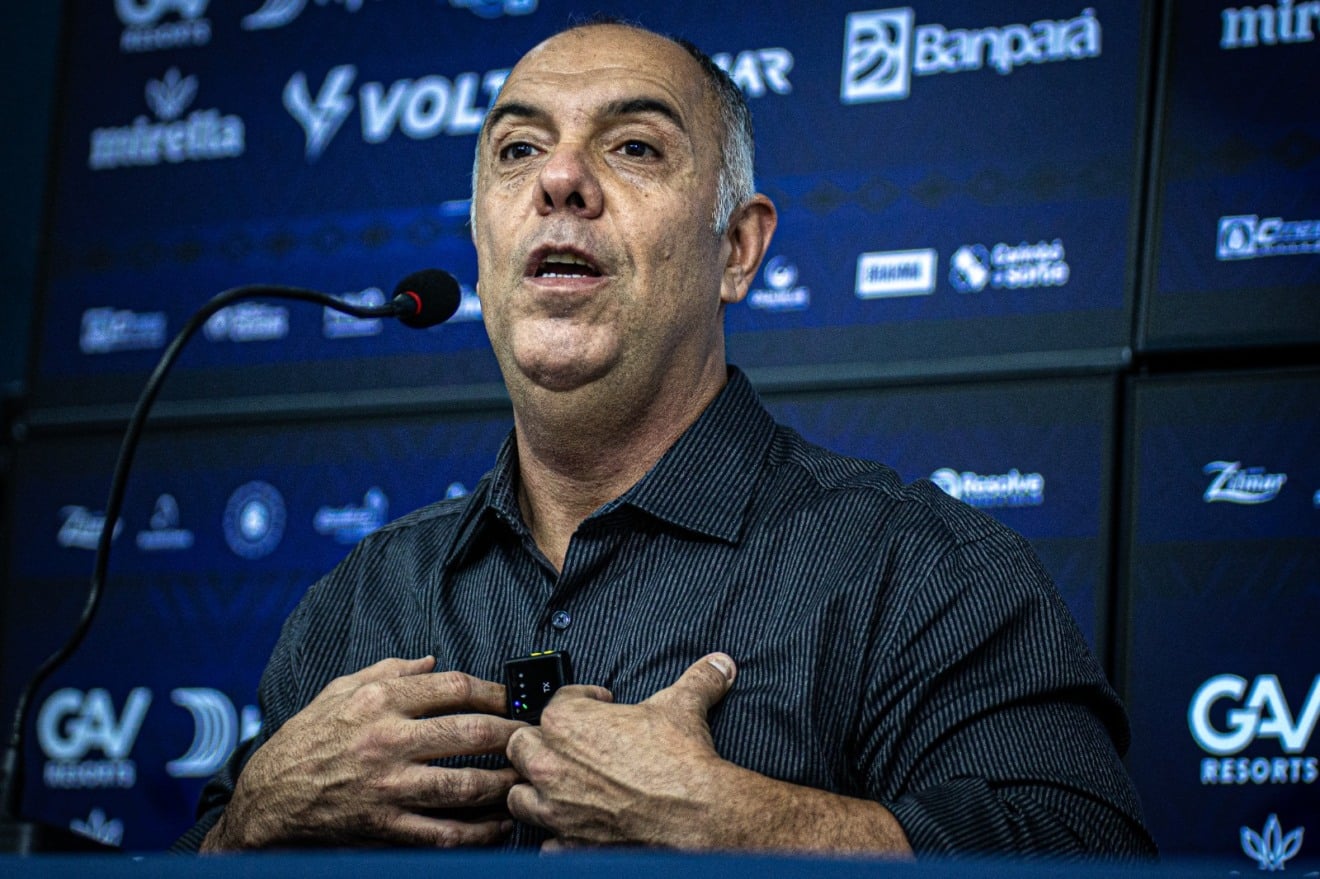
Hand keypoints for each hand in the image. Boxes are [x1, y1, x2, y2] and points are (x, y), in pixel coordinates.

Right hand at [201, 656, 524, 849]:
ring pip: (464, 785)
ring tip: (525, 777)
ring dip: (504, 782)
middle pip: (470, 733)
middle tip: (534, 736)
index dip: (494, 691)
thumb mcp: (342, 689)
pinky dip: (478, 832)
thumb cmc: (308, 738)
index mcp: (379, 700)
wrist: (269, 796)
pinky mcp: (385, 824)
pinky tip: (499, 824)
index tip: (514, 698)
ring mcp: (388, 785)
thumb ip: (391, 671)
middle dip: (513, 734)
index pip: (454, 688)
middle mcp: (387, 740)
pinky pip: (443, 832)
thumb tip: (433, 661)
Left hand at [505, 653, 735, 848]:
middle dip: (540, 743)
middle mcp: (551, 764)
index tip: (597, 704)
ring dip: (535, 790)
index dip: (579, 699)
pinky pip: (546, 842)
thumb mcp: (684, 705)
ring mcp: (556, 808)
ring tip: (559, 786)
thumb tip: (719, 664)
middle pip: (521, 746)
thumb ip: (698, 678)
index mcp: (566, 722)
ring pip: (520, 796)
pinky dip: (557, 835)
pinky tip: (576, 825)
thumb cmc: (680, 760)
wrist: (695, 813)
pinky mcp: (569, 842)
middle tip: (568, 743)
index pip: (555, 701)